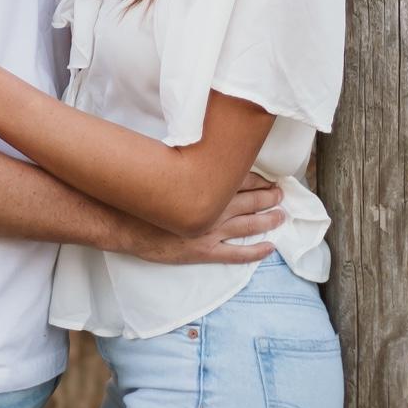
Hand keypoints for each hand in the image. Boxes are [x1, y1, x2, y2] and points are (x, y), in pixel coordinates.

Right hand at [123, 173, 285, 265]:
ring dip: (267, 219)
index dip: (259, 179)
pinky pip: (236, 253)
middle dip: (268, 197)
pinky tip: (269, 248)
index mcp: (205, 185)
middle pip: (249, 200)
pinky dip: (255, 251)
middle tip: (281, 194)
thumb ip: (187, 164)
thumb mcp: (165, 170)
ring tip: (281, 215)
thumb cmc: (144, 195)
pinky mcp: (204, 251)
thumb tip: (202, 153)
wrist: (126, 223)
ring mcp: (211, 231)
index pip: (240, 179)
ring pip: (248, 225)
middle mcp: (213, 207)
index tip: (270, 178)